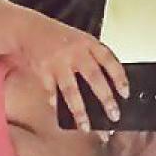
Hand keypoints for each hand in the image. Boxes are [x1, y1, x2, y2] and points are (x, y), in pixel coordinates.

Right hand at [17, 14, 128, 130]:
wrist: (30, 29)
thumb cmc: (59, 37)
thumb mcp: (81, 40)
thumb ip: (94, 57)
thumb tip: (111, 85)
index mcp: (89, 43)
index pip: (109, 61)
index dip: (119, 78)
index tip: (125, 94)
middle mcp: (75, 52)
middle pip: (94, 77)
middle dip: (105, 99)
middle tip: (113, 116)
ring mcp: (58, 62)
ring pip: (71, 90)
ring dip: (79, 110)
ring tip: (85, 126)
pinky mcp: (43, 70)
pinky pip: (50, 91)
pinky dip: (54, 102)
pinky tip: (58, 111)